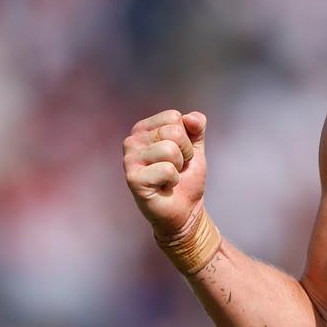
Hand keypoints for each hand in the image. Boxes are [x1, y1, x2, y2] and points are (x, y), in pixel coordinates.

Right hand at [122, 109, 207, 237]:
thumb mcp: (195, 146)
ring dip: (178, 167)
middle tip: (176, 167)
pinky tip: (164, 187)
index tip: (180, 153)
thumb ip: (196, 127)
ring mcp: (129, 160)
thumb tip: (191, 117)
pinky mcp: (132, 179)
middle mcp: (132, 141)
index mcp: (143, 129)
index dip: (186, 137)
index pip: (174, 116)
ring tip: (169, 177)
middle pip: (173, 132)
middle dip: (184, 152)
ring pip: (170, 149)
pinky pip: (166, 169)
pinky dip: (173, 180)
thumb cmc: (186, 177)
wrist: (186, 209)